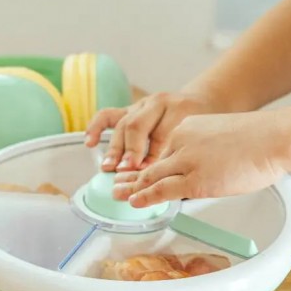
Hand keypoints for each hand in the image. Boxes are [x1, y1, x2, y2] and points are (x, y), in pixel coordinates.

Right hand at [84, 91, 219, 171]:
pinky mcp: (129, 110)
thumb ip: (184, 157)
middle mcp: (157, 105)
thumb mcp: (200, 140)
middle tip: (126, 169)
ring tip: (109, 166)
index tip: (147, 172)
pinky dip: (96, 128)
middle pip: (138, 126)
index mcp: (179, 110)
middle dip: (131, 150)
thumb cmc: (201, 127)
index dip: (153, 155)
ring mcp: (141, 106)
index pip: (162, 134)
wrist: (201, 104)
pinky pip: (108, 115)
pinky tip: (89, 142)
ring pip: (123, 123)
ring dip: (115, 147)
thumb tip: (170, 185)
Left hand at [113, 111, 288, 206]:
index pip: (160, 150)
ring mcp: (186, 161)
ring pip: (150, 177)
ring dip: (131, 188)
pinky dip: (145, 198)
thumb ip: (206, 152)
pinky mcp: (195, 180)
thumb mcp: (222, 137)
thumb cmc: (258, 139)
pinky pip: (162, 191)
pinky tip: (135, 202)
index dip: (145, 165)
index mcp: (187, 128)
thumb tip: (206, 171)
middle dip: (131, 177)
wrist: (273, 137)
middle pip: (149, 163)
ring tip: (118, 195)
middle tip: (117, 184)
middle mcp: (181, 141)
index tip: (136, 172)